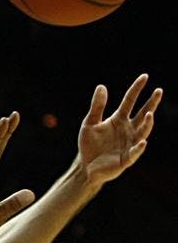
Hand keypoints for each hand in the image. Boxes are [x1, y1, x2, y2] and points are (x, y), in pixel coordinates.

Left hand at [78, 73, 161, 187]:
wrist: (85, 165)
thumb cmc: (89, 144)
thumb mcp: (90, 123)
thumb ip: (97, 106)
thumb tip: (101, 86)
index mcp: (118, 119)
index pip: (130, 101)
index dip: (136, 89)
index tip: (145, 76)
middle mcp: (128, 130)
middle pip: (142, 114)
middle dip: (151, 103)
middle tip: (158, 91)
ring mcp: (129, 143)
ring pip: (142, 132)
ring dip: (147, 124)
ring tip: (149, 114)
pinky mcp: (126, 159)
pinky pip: (134, 153)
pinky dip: (139, 148)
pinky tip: (142, 142)